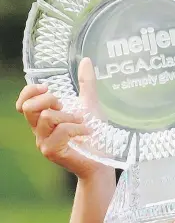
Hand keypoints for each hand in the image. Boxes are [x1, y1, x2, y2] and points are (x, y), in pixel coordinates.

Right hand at [15, 58, 109, 179]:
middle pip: (28, 107)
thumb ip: (86, 84)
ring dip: (69, 116)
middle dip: (49, 101)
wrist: (104, 162)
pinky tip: (86, 133)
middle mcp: (40, 131)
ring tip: (82, 123)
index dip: (30, 91)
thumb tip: (86, 60)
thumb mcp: (90, 105)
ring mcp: (43, 142)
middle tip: (66, 108)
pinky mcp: (52, 152)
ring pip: (46, 117)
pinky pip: (60, 131)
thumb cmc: (96, 136)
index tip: (49, 88)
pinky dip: (77, 128)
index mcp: (44, 120)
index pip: (23, 102)